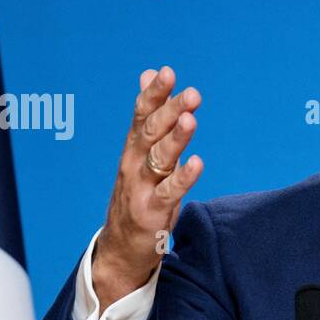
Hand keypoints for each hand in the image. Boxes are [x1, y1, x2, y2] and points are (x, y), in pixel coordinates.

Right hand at [93, 66, 203, 309]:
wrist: (121, 248)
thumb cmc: (137, 194)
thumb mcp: (141, 153)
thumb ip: (149, 114)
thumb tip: (149, 74)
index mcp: (133, 148)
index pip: (141, 115)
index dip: (153, 94)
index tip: (167, 72)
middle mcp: (133, 164)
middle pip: (151, 133)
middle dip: (169, 112)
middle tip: (191, 93)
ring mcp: (141, 188)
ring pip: (159, 160)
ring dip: (175, 140)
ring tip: (190, 119)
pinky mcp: (152, 212)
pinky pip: (170, 192)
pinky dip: (183, 177)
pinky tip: (198, 163)